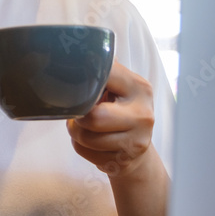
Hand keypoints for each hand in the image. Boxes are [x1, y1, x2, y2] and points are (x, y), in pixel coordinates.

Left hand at [68, 60, 167, 215]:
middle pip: (93, 117)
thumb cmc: (120, 110)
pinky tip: (90, 141)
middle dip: (77, 116)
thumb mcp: (120, 86)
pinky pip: (83, 151)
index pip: (104, 77)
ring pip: (84, 137)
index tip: (76, 84)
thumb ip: (103, 71)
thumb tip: (72, 53)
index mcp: (139, 88)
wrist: (137, 147)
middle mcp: (142, 115)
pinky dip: (80, 145)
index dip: (83, 82)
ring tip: (83, 126)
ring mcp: (135, 142)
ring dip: (75, 131)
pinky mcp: (123, 162)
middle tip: (78, 113)